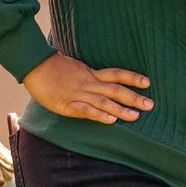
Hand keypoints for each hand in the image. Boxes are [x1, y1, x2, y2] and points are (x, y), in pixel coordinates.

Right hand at [22, 55, 152, 123]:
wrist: (34, 65)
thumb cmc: (53, 68)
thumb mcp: (76, 67)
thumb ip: (88, 75)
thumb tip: (100, 80)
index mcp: (91, 73)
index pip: (116, 74)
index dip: (132, 77)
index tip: (147, 82)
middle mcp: (89, 83)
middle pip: (116, 90)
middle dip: (134, 98)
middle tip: (151, 105)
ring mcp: (79, 94)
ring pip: (104, 101)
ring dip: (121, 110)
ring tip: (136, 116)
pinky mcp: (67, 104)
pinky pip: (86, 110)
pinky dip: (99, 115)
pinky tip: (111, 121)